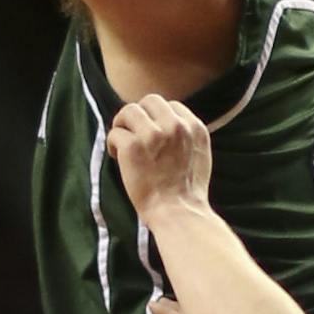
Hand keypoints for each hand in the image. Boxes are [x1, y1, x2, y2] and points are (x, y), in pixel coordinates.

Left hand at [108, 94, 212, 218]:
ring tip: (123, 144)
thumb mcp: (200, 154)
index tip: (153, 135)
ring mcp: (153, 134)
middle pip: (150, 101)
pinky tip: (118, 158)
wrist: (178, 213)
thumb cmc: (187, 192)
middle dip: (139, 116)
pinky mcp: (133, 146)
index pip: (171, 106)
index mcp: (194, 127)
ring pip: (129, 111)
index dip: (158, 119)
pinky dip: (113, 145)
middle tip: (133, 134)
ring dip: (122, 125)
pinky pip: (115, 133)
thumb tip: (168, 122)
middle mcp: (175, 126)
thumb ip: (187, 135)